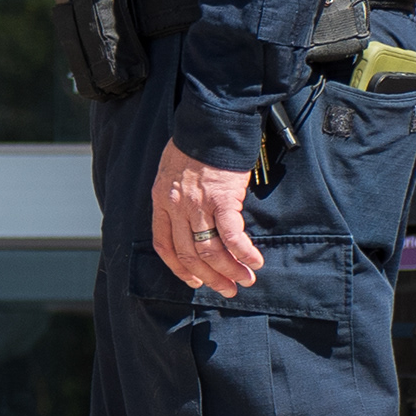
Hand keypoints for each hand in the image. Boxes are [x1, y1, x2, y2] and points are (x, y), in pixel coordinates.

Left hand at [151, 138, 261, 295]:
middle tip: (228, 289)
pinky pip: (231, 235)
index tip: (195, 281)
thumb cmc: (193, 149)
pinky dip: (243, 252)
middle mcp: (176, 207)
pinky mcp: (222, 199)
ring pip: (210, 249)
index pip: (164, 245)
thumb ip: (176, 200)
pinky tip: (254, 261)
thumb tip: (191, 224)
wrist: (209, 126)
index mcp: (160, 202)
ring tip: (246, 279)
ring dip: (230, 270)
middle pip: (189, 254)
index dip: (179, 268)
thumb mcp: (171, 175)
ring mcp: (197, 204)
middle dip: (210, 277)